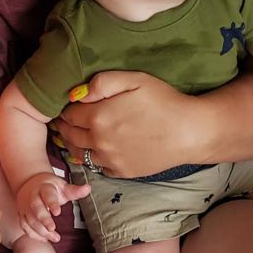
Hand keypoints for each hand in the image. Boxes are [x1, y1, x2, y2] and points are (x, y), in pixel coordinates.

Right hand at [16, 173, 90, 241]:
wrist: (30, 183)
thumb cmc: (49, 187)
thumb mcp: (62, 186)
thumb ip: (74, 191)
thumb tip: (88, 188)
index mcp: (44, 188)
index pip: (48, 195)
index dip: (52, 203)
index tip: (58, 212)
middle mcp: (33, 197)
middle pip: (36, 208)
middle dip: (44, 219)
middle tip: (52, 228)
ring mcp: (26, 206)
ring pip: (30, 219)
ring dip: (41, 230)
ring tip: (55, 237)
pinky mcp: (22, 214)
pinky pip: (24, 226)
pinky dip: (33, 234)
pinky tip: (44, 239)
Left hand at [56, 71, 195, 177]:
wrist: (189, 132)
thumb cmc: (163, 100)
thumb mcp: (134, 80)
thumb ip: (102, 83)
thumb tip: (75, 94)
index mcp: (98, 117)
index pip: (69, 114)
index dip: (66, 109)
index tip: (67, 106)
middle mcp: (99, 141)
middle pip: (70, 135)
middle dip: (64, 127)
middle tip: (63, 121)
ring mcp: (110, 159)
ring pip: (79, 153)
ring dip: (73, 143)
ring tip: (73, 135)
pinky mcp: (122, 172)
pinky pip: (97, 166)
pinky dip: (91, 157)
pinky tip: (94, 149)